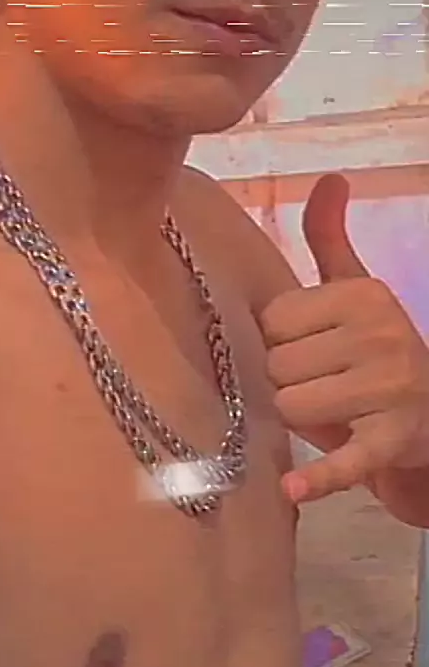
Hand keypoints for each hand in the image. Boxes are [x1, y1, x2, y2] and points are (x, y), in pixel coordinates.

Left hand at [260, 174, 428, 505]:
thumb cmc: (378, 352)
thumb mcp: (357, 290)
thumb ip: (331, 238)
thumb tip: (330, 177)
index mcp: (364, 295)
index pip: (272, 324)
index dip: (283, 345)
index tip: (314, 352)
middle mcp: (381, 332)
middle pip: (278, 367)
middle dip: (292, 384)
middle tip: (328, 387)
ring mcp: (391, 388)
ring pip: (291, 407)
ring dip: (304, 421)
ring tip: (339, 413)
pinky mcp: (394, 442)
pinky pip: (345, 460)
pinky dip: (320, 478)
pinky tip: (293, 489)